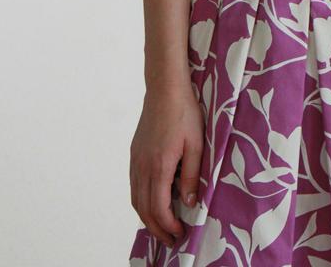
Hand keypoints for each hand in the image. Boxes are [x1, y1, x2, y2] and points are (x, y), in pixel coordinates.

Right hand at [129, 85, 205, 246]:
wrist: (165, 89)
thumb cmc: (185, 113)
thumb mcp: (197, 144)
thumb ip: (192, 176)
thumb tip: (189, 203)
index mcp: (159, 166)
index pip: (159, 208)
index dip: (168, 226)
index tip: (180, 233)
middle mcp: (143, 167)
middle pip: (144, 209)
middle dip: (157, 229)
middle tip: (172, 240)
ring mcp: (136, 161)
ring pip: (136, 199)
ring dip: (147, 218)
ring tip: (162, 227)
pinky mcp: (134, 154)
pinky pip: (134, 186)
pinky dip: (141, 201)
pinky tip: (152, 203)